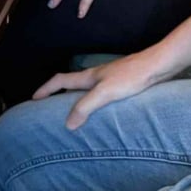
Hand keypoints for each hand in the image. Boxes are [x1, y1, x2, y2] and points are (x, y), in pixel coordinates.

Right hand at [33, 49, 170, 128]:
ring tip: (72, 113)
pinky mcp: (122, 85)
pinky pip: (100, 95)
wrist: (157, 66)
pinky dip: (93, 102)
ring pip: (86, 89)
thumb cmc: (131, 77)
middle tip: (48, 107)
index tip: (33, 99)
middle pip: (70, 84)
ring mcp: (109, 80)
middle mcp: (96, 77)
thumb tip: (67, 124)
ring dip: (75, 98)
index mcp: (88, 77)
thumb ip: (86, 106)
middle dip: (57, 93)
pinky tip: (101, 113)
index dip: (45, 89)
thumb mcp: (105, 93)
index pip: (60, 80)